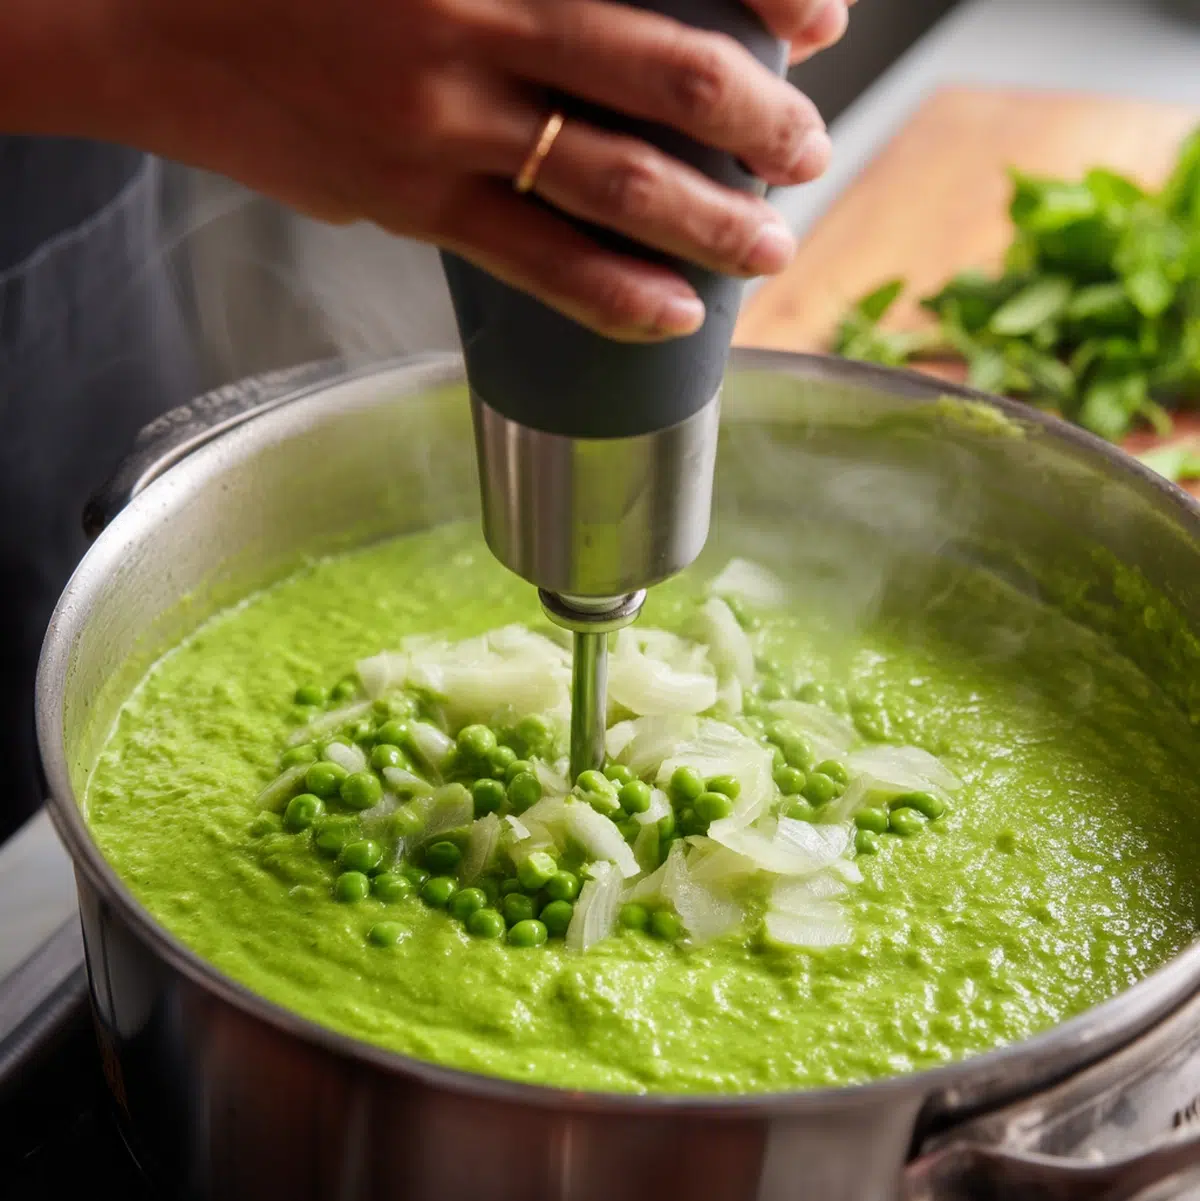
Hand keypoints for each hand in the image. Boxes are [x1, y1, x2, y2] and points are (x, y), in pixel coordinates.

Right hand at [10, 0, 853, 339]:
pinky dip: (616, 294)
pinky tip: (674, 314)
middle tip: (810, 155)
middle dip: (762, 122)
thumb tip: (619, 29)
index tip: (820, 19)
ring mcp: (446, 119)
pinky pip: (537, 262)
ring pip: (617, 180)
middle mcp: (481, 18)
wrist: (159, 19)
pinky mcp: (412, 203)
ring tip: (771, 246)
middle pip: (668, 74)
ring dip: (713, 220)